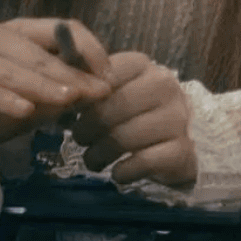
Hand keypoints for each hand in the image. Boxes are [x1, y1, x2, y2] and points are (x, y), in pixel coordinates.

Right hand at [0, 18, 111, 150]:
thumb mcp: (33, 101)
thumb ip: (61, 95)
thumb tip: (99, 93)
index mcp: (19, 32)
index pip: (63, 28)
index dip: (91, 50)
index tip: (110, 78)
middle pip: (41, 52)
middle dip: (73, 74)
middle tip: (99, 94)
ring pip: (14, 70)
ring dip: (44, 85)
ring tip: (70, 101)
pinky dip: (6, 100)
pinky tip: (25, 112)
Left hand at [72, 52, 196, 185]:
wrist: (176, 143)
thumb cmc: (135, 114)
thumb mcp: (114, 91)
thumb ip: (89, 85)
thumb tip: (59, 88)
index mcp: (143, 67)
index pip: (107, 74)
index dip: (84, 97)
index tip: (75, 112)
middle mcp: (164, 87)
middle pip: (114, 107)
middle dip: (88, 128)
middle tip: (80, 139)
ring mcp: (177, 118)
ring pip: (125, 137)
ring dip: (100, 153)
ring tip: (92, 159)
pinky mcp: (181, 149)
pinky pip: (144, 162)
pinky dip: (123, 171)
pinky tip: (117, 173)